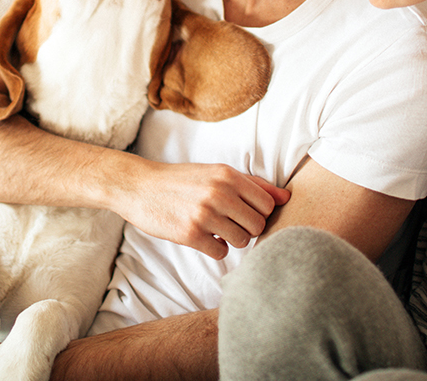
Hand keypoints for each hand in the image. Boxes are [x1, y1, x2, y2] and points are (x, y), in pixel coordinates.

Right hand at [118, 160, 289, 259]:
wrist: (139, 187)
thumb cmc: (182, 181)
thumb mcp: (216, 173)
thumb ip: (253, 184)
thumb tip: (287, 197)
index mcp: (228, 175)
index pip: (268, 204)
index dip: (258, 213)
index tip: (243, 213)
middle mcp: (219, 192)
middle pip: (258, 225)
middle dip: (247, 228)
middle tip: (229, 223)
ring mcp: (205, 214)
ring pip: (243, 241)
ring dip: (232, 240)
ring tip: (216, 229)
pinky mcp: (190, 234)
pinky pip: (221, 252)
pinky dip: (215, 248)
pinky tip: (203, 237)